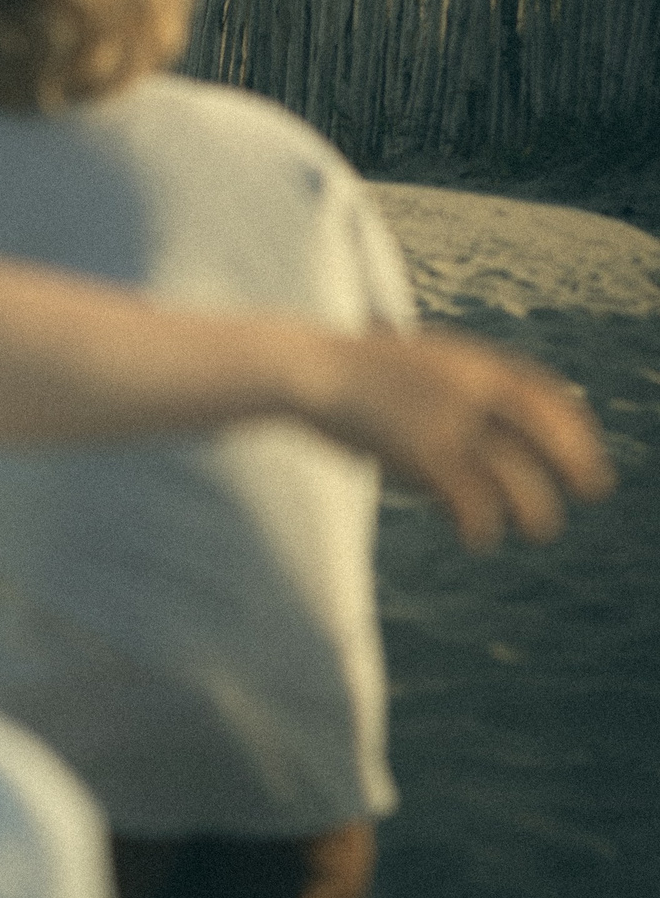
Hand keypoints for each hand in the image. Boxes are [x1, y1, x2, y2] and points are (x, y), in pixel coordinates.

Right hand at [314, 328, 614, 549]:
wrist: (304, 369)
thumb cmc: (351, 374)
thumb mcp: (412, 365)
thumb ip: (453, 385)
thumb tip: (488, 422)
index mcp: (469, 360)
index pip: (544, 390)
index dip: (574, 424)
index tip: (583, 450)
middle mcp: (470, 386)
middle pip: (545, 428)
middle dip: (576, 460)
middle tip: (593, 488)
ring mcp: (448, 419)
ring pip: (514, 473)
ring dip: (534, 506)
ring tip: (539, 527)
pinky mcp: (424, 452)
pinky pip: (469, 498)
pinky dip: (480, 523)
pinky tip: (477, 538)